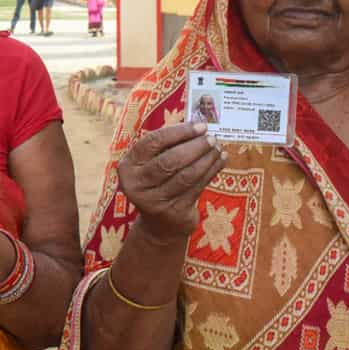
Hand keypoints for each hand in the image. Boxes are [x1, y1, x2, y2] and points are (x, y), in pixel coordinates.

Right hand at [117, 122, 225, 238]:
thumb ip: (167, 146)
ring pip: (186, 175)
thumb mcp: (152, 165)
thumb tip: (197, 124)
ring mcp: (154, 201)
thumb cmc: (158, 183)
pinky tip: (220, 161)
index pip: (152, 143)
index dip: (178, 132)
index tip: (200, 126)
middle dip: (194, 147)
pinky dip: (212, 172)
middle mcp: (136, 184)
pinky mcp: (174, 212)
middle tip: (211, 138)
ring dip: (206, 159)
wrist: (159, 225)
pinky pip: (197, 187)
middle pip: (169, 160)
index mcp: (128, 167)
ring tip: (218, 148)